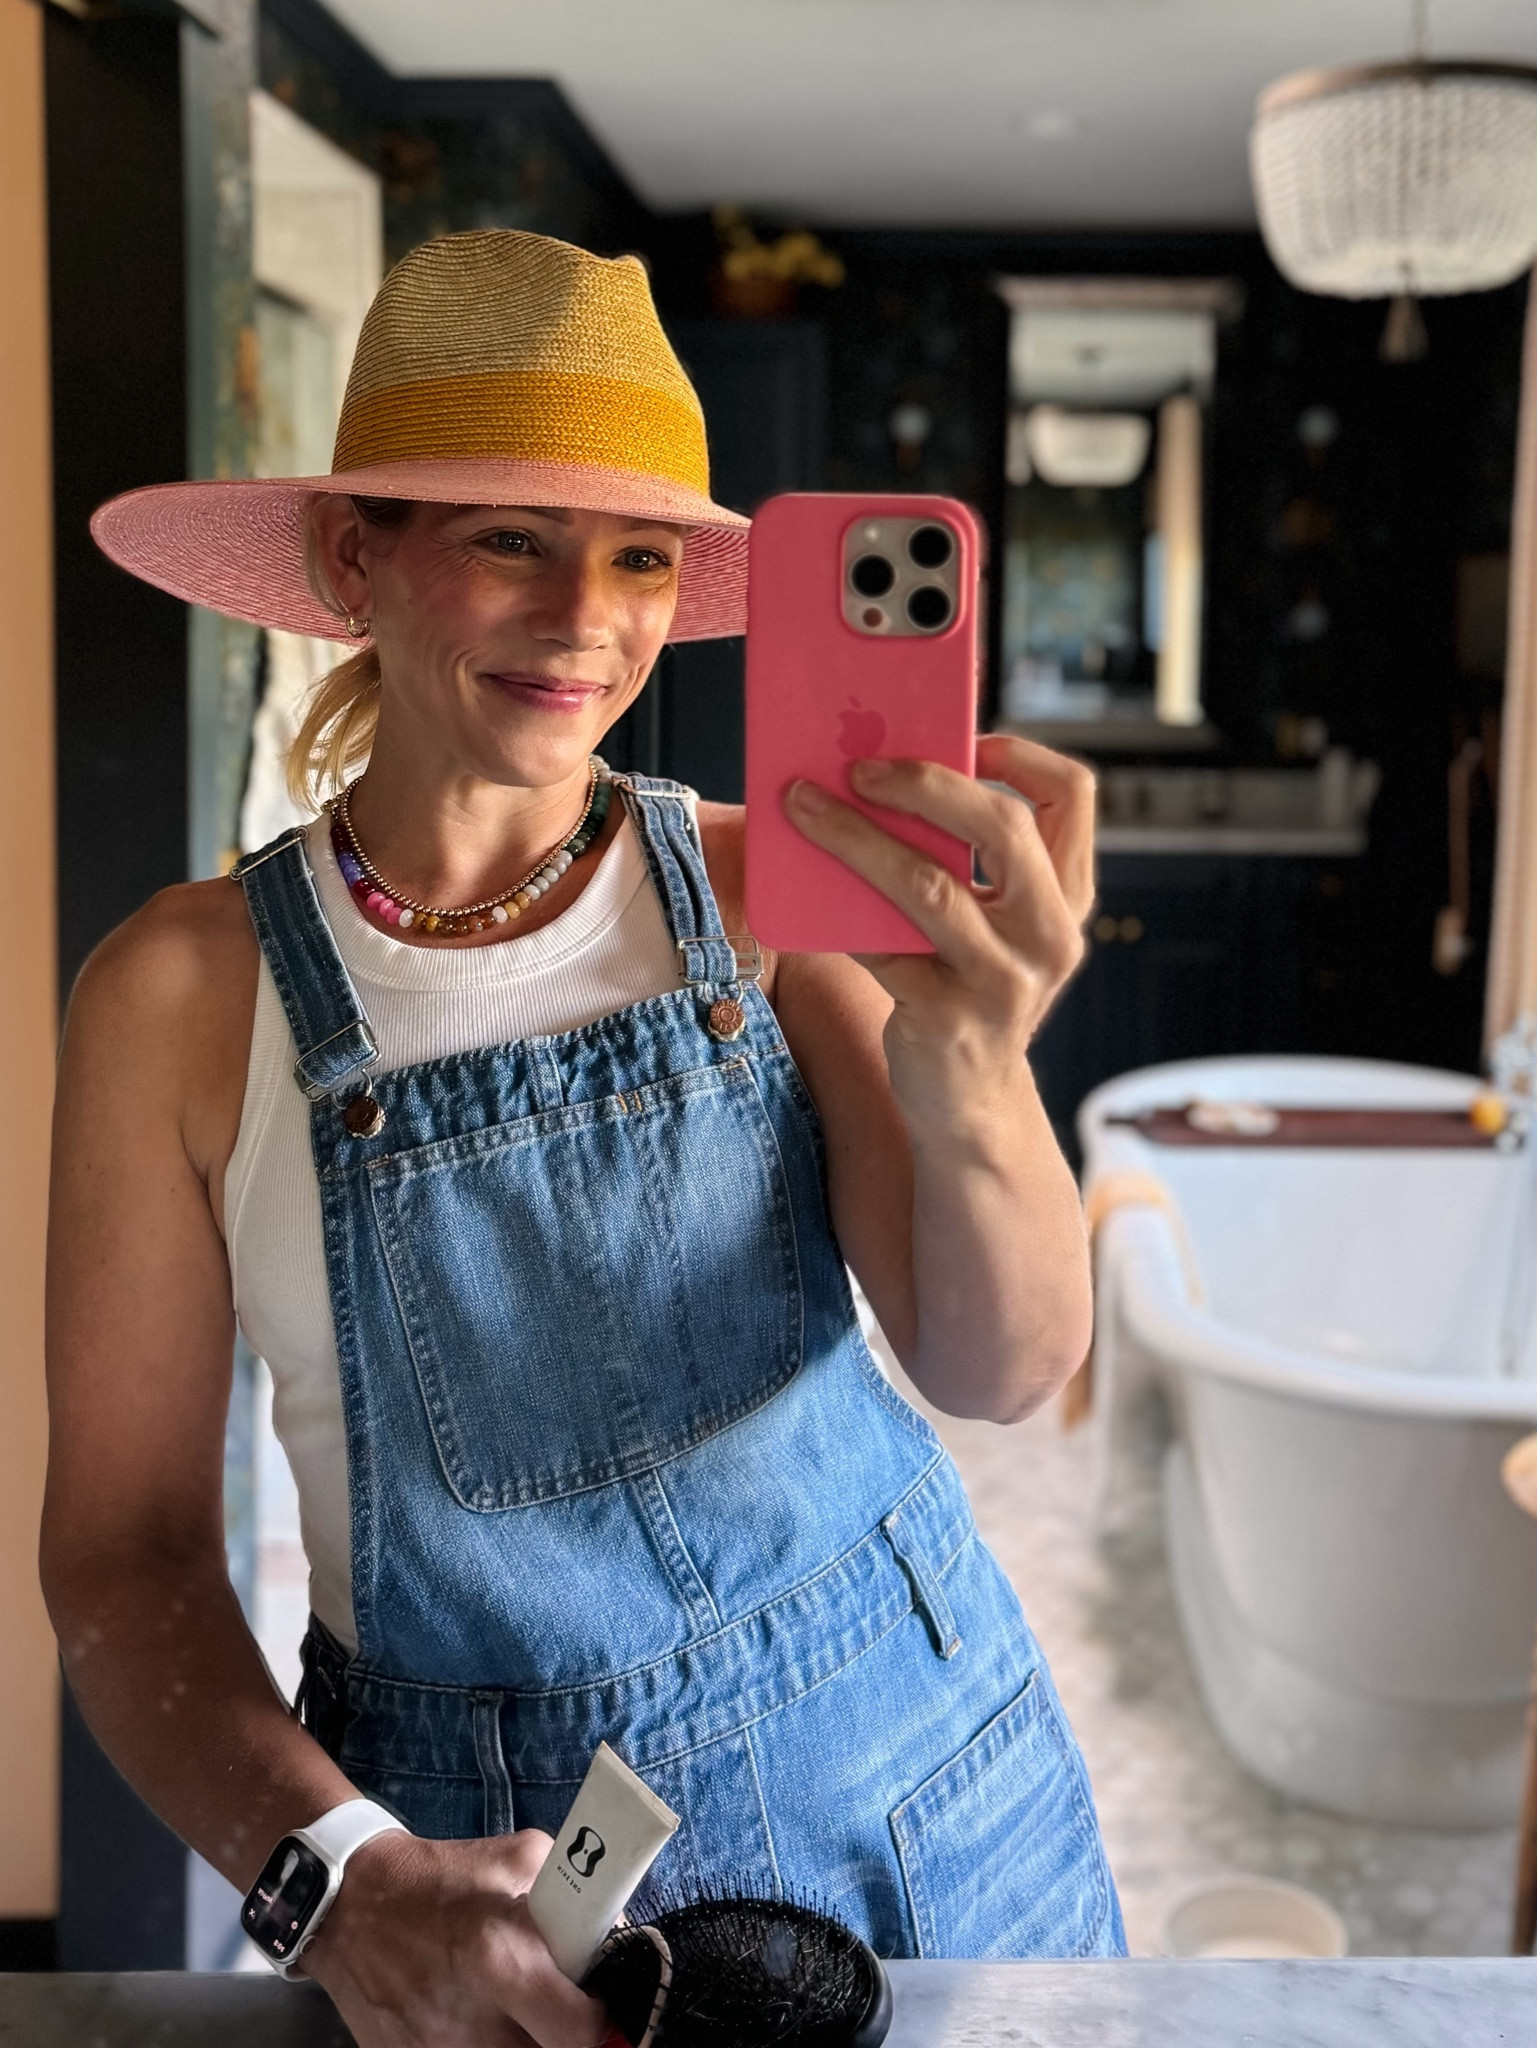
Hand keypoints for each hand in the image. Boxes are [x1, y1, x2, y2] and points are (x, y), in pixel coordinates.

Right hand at [302, 1828, 611, 2047]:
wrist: (350, 1902)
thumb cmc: (441, 1876)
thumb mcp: (518, 1858)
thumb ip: (571, 1894)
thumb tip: (610, 1932)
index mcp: (500, 1958)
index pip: (577, 2030)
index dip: (596, 2020)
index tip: (593, 2001)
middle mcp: (471, 2018)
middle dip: (559, 2036)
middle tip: (557, 2010)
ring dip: (521, 2040)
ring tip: (515, 2009)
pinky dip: (481, 2045)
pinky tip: (477, 2021)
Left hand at [782, 734, 1093, 1139]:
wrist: (967, 1105)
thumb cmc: (967, 993)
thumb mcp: (990, 927)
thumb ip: (967, 864)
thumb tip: (879, 781)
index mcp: (1068, 898)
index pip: (1073, 797)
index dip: (1020, 753)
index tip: (964, 738)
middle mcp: (1050, 935)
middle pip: (1002, 825)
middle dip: (925, 781)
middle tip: (861, 767)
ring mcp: (1004, 980)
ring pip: (930, 884)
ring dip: (857, 837)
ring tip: (804, 806)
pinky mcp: (947, 1017)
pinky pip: (882, 945)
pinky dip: (839, 914)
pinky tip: (805, 890)